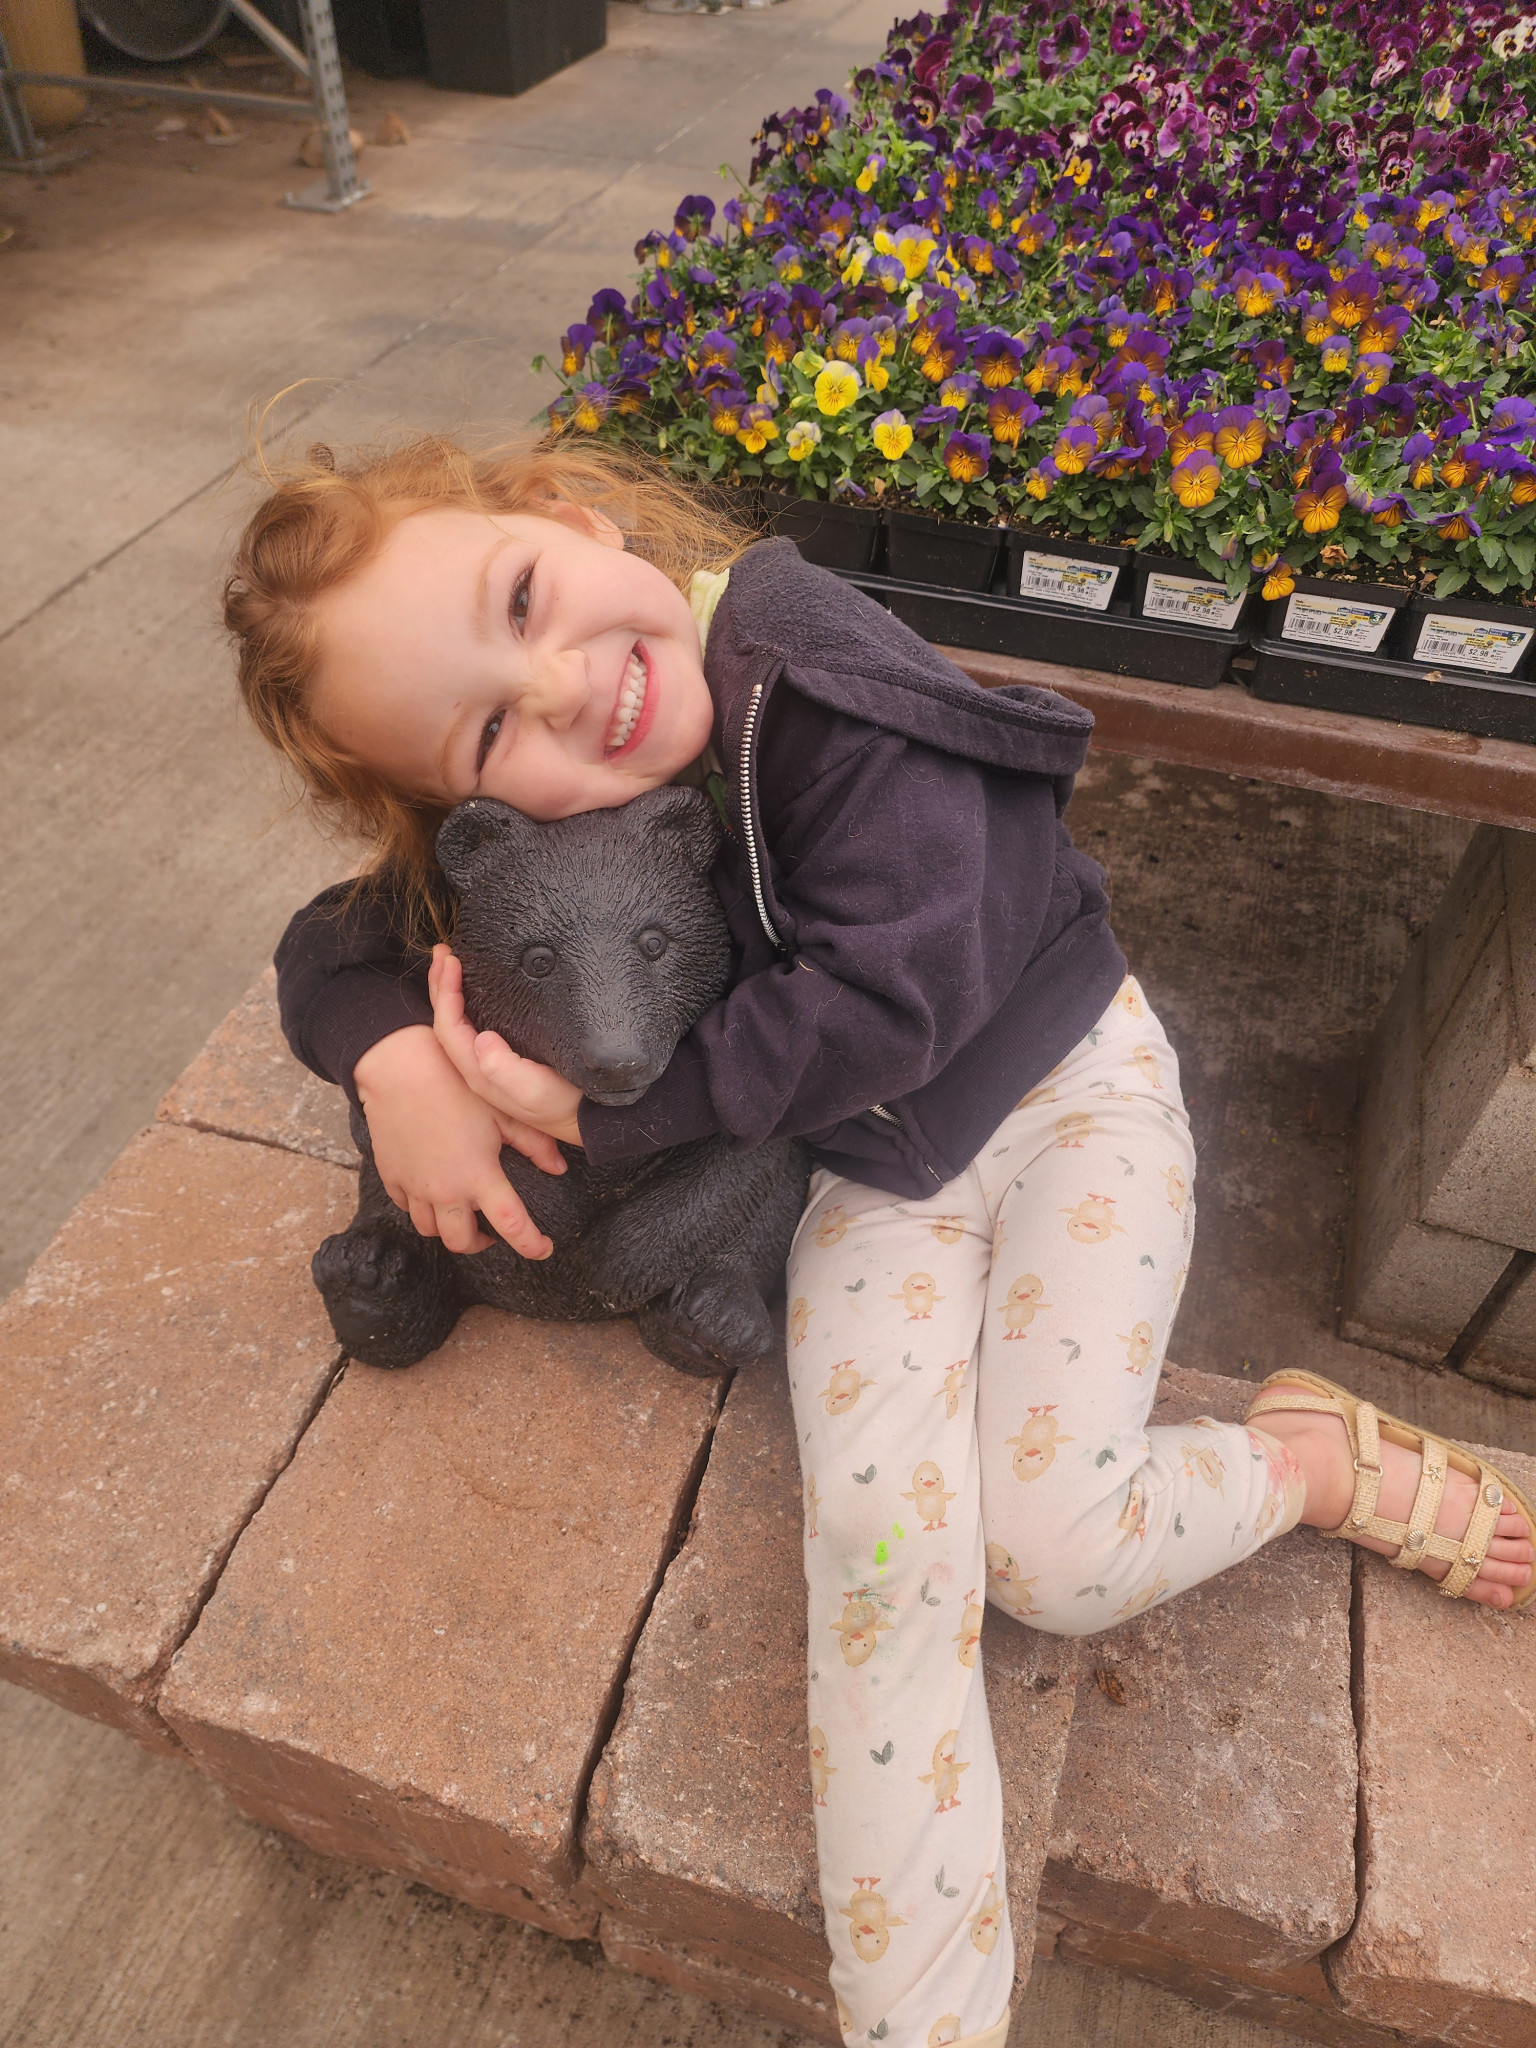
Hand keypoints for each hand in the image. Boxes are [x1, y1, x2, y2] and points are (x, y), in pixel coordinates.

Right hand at [352, 1025, 565, 1257]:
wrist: (399, 1068)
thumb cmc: (455, 1083)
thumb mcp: (503, 1110)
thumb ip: (534, 1143)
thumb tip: (558, 1167)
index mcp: (478, 1176)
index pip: (511, 1226)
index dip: (531, 1245)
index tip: (543, 1249)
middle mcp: (445, 1190)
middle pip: (461, 1242)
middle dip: (480, 1244)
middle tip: (492, 1233)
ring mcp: (414, 1186)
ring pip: (429, 1230)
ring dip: (448, 1228)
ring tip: (462, 1214)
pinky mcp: (391, 1175)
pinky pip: (406, 1206)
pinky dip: (421, 1208)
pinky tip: (432, 1192)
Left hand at [429, 945, 584, 1146]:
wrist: (592, 1120)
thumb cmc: (566, 1105)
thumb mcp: (535, 1092)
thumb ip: (503, 1069)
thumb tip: (480, 1038)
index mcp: (480, 1073)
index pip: (450, 1028)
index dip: (446, 993)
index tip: (453, 961)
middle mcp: (480, 1069)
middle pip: (447, 1024)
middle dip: (441, 986)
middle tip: (441, 951)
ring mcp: (492, 1065)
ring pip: (459, 1025)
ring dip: (451, 992)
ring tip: (449, 963)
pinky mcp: (507, 1060)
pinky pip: (475, 1027)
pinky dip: (468, 1003)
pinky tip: (474, 990)